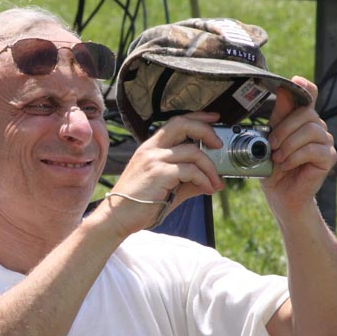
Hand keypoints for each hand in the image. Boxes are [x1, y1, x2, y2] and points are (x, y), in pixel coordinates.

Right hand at [102, 112, 224, 234]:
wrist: (118, 218)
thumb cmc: (138, 204)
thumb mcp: (167, 189)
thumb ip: (187, 182)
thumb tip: (209, 182)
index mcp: (150, 148)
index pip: (176, 123)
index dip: (197, 118)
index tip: (213, 119)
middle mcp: (151, 149)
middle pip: (183, 124)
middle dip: (206, 131)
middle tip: (219, 145)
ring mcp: (154, 159)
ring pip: (193, 152)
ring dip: (210, 168)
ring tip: (216, 183)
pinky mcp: (159, 173)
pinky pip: (191, 171)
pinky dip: (204, 180)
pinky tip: (207, 189)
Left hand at [262, 77, 335, 212]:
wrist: (280, 193)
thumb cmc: (273, 166)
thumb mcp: (270, 138)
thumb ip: (278, 115)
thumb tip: (282, 90)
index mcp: (301, 119)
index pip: (310, 95)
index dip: (305, 86)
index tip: (296, 80)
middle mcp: (316, 126)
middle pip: (306, 113)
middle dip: (284, 128)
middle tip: (272, 144)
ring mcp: (325, 141)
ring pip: (310, 130)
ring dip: (289, 144)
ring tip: (278, 157)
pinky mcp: (329, 157)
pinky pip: (314, 149)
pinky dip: (296, 156)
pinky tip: (287, 164)